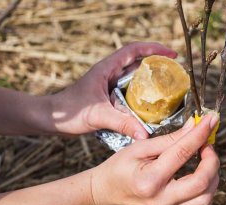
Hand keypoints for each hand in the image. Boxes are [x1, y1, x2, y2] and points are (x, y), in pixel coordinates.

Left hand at [50, 42, 176, 137]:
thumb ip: (122, 123)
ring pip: (134, 79)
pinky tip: (150, 107)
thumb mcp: (98, 116)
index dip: (154, 49)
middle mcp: (109, 74)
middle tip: (174, 73)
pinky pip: (130, 93)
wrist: (52, 119)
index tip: (171, 54)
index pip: (134, 50)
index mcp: (107, 69)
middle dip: (157, 65)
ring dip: (150, 81)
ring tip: (167, 89)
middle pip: (137, 63)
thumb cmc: (70, 111)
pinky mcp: (108, 97)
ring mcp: (109, 85)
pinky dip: (142, 97)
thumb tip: (145, 134)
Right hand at [90, 115, 219, 204]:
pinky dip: (207, 188)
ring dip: (213, 177)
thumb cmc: (119, 167)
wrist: (106, 192)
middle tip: (206, 145)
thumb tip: (194, 127)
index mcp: (149, 180)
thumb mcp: (140, 147)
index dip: (200, 133)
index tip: (210, 120)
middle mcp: (161, 199)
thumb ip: (169, 139)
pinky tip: (202, 173)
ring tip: (206, 160)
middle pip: (202, 183)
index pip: (182, 153)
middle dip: (212, 160)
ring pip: (205, 199)